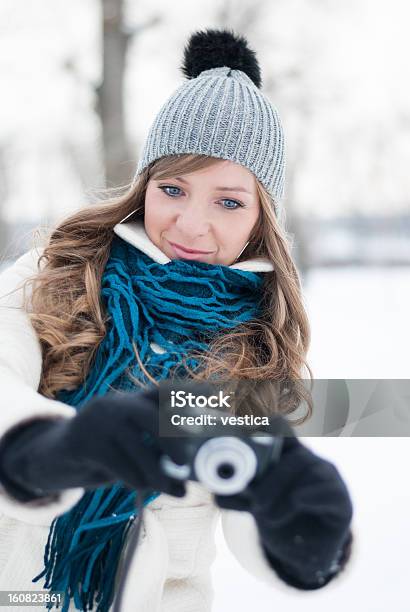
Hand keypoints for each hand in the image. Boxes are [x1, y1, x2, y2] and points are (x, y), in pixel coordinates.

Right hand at [0, 385, 189, 501]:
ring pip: (139, 448)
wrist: (54, 455)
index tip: (214, 395)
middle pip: (154, 417)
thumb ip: (155, 447)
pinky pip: (120, 465)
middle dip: (176, 442)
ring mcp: (100, 420)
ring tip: (177, 490)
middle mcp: (118, 404)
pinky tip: (140, 485)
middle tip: (188, 465)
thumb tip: (188, 469)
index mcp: (132, 400)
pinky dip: (136, 480)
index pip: (164, 391)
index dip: (189, 392)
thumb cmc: (104, 450)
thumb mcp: (130, 442)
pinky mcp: (85, 440)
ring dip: (160, 475)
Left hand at [214, 417, 353, 588]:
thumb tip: (217, 493)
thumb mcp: (254, 504)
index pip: (280, 429)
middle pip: (293, 451)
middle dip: (271, 475)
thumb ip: (238, 495)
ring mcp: (327, 477)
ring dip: (283, 492)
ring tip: (265, 515)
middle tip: (254, 501)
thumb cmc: (279, 517)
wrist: (305, 552)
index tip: (249, 431)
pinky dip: (309, 494)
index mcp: (285, 454)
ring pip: (308, 468)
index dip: (269, 425)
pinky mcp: (341, 501)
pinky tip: (296, 502)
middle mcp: (308, 460)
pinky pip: (328, 490)